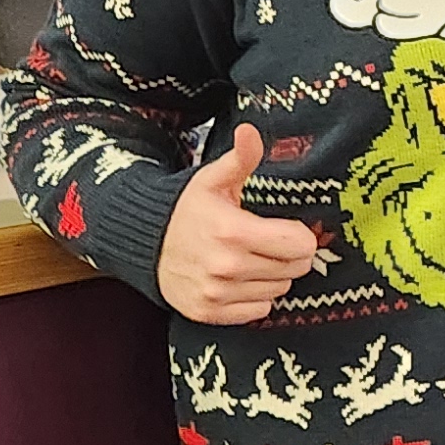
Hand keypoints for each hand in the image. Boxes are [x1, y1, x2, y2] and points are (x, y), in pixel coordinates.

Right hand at [156, 125, 321, 326]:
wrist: (143, 244)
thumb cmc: (186, 209)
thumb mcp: (213, 180)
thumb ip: (240, 158)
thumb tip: (250, 130)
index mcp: (233, 231)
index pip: (301, 244)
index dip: (299, 235)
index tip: (285, 229)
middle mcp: (226, 267)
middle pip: (295, 269)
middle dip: (288, 255)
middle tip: (267, 243)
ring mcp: (217, 294)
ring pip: (279, 290)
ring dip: (271, 276)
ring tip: (249, 258)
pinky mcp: (209, 313)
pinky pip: (259, 310)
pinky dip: (254, 297)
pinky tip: (238, 279)